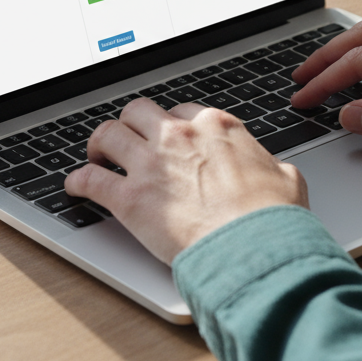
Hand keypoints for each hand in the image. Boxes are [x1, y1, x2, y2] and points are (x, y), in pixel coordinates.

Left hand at [64, 99, 308, 263]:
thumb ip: (272, 168)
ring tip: (97, 156)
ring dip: (99, 144)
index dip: (171, 124)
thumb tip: (277, 172)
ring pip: (108, 134)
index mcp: (216, 127)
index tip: (167, 136)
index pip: (182, 112)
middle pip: (139, 112)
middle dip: (131, 124)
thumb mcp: (287, 180)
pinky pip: (90, 180)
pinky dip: (78, 182)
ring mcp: (151, 164)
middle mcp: (179, 136)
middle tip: (128, 141)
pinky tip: (75, 188)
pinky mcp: (129, 198)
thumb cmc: (273, 218)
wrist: (254, 248)